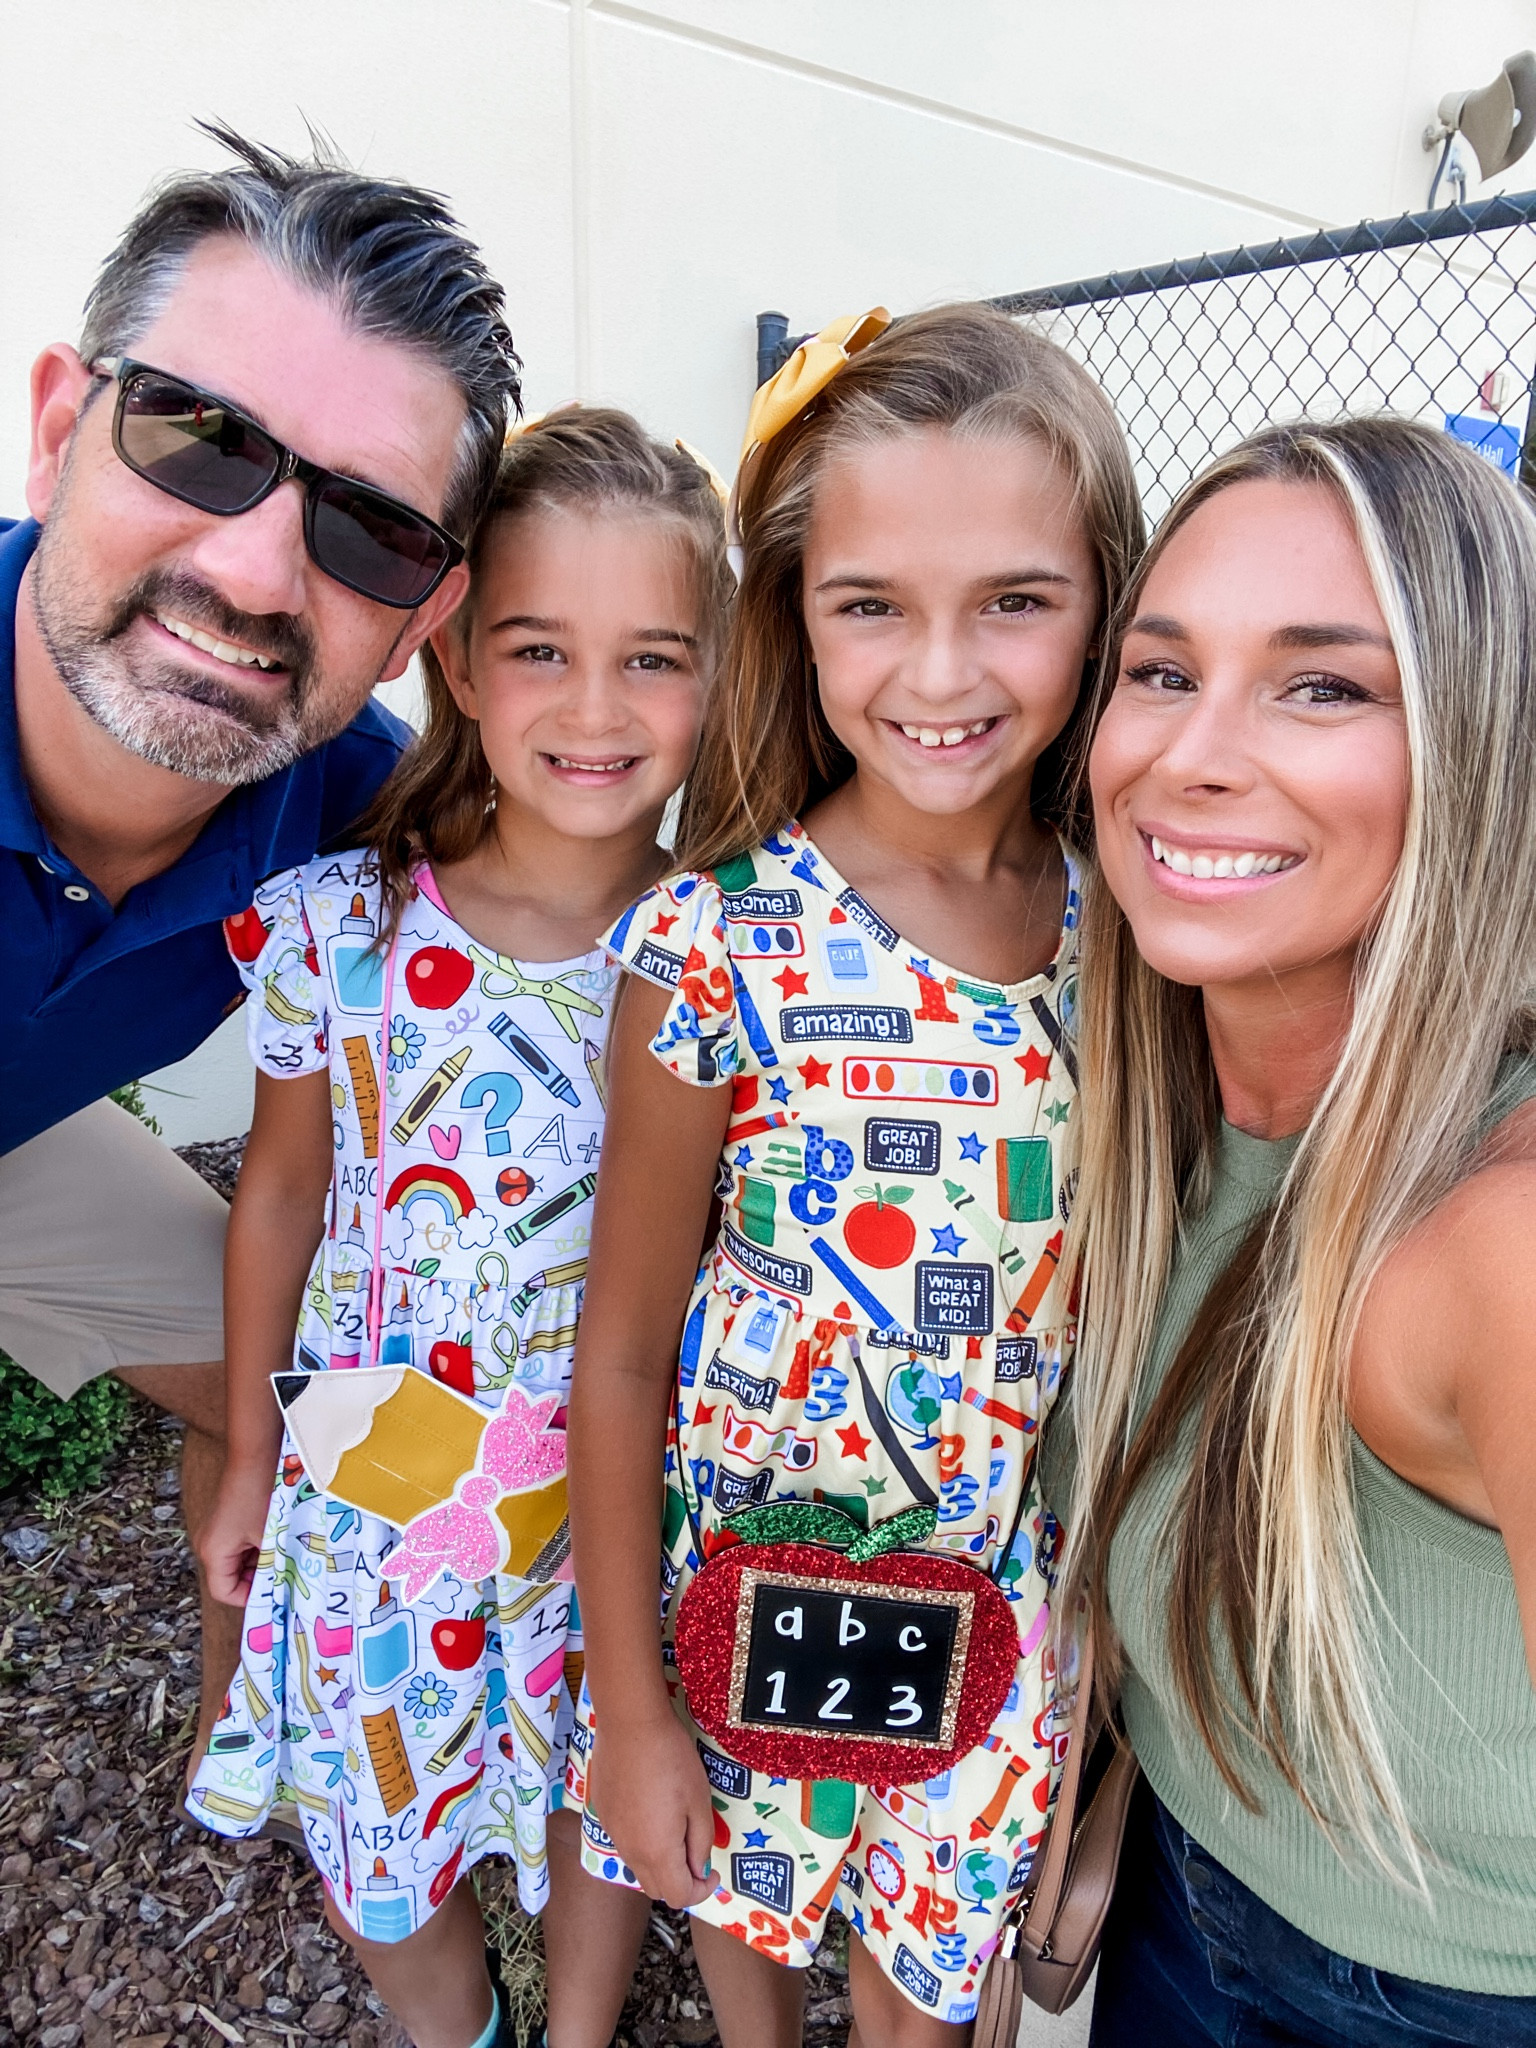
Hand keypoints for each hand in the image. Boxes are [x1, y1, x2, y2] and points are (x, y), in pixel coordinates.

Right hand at [197, 1465, 274, 1606]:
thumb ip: (275, 1564)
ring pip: (239, 1561)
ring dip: (262, 1560)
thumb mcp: (270, 1535)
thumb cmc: (260, 1493)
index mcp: (212, 1553)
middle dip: (260, 1578)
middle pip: (231, 1578)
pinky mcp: (227, 1519)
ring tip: (286, 1553)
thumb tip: (287, 1588)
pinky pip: (242, 1544)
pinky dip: (260, 1546)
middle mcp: (208, 1544)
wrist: (256, 1453)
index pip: (225, 1592)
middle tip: (286, 1573)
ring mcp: (216, 1531)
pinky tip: (280, 1537)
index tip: (276, 1592)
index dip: (251, 1597)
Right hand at [588, 1703, 717, 1908]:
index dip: (701, 1891)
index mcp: (658, 1853)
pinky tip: (651, 1812)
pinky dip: (641, 1844)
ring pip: (637, 1868)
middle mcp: (630, 1852)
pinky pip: (624, 1844)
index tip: (712, 1870)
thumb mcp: (699, 1801)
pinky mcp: (602, 1815)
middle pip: (655, 1889)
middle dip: (679, 1882)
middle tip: (696, 1855)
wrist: (630, 1725)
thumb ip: (701, 1842)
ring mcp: (612, 1834)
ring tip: (675, 1832)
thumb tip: (698, 1868)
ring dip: (659, 1864)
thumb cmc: (672, 1760)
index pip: (679, 1896)